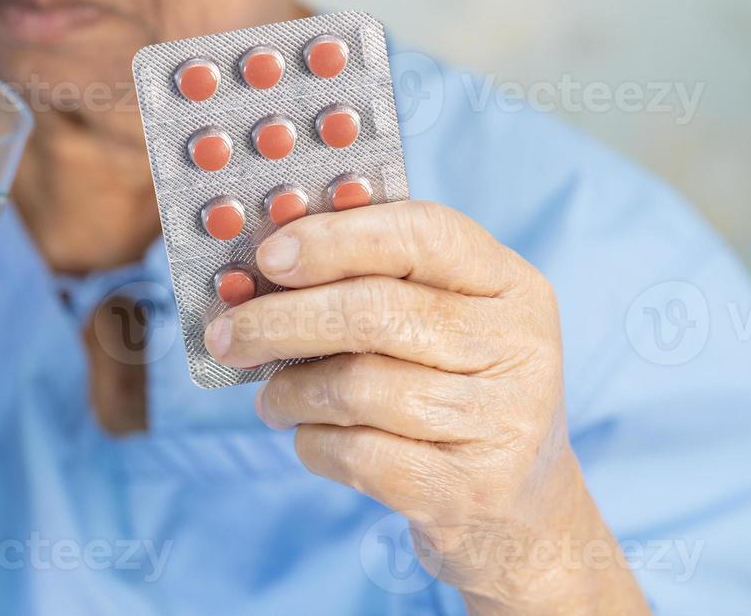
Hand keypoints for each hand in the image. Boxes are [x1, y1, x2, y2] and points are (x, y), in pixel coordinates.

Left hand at [203, 202, 648, 614]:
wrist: (523, 515)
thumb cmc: (459, 394)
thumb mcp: (450, 324)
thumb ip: (377, 282)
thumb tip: (265, 265)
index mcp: (512, 286)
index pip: (425, 234)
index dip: (338, 238)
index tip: (268, 255)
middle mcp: (519, 348)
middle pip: (377, 313)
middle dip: (283, 319)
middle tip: (226, 332)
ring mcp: (502, 423)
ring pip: (358, 386)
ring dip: (291, 390)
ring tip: (270, 396)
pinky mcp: (469, 491)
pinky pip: (358, 454)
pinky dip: (313, 442)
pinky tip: (307, 436)